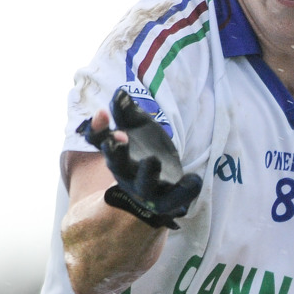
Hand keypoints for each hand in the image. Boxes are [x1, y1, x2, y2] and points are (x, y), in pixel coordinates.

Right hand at [77, 89, 201, 228]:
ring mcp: (145, 190)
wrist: (165, 178)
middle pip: (116, 166)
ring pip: (143, 187)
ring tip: (153, 159)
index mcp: (115, 154)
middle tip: (120, 136)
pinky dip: (184, 192)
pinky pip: (174, 200)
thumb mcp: (139, 125)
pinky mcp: (166, 201)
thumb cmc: (146, 148)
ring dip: (147, 173)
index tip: (102, 112)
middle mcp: (126, 174)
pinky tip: (195, 179)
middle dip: (116, 152)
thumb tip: (120, 93)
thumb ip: (128, 112)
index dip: (98, 128)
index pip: (100, 142)